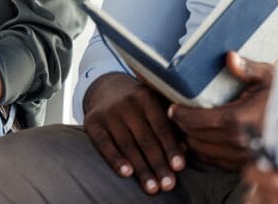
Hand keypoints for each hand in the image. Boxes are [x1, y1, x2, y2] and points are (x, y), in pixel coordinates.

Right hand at [82, 72, 185, 194]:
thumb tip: (186, 148)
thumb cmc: (139, 104)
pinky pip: (104, 145)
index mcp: (146, 96)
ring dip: (141, 169)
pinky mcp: (92, 122)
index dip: (171, 148)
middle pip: (145, 139)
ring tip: (152, 188)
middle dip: (158, 164)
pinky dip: (116, 160)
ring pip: (127, 146)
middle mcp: (127, 103)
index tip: (179, 168)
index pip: (161, 127)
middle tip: (168, 184)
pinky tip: (127, 174)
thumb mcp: (155, 105)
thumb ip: (170, 125)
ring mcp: (108, 113)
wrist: (106, 89)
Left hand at [167, 51, 272, 169]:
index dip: (181, 115)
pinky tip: (203, 139)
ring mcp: (243, 156)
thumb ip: (248, 67)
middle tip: (176, 115)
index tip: (172, 107)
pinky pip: (217, 161)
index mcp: (239, 119)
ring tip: (187, 126)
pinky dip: (206, 151)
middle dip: (182, 127)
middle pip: (196, 137)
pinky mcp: (246, 164)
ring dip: (192, 140)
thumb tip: (229, 56)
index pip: (198, 120)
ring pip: (204, 152)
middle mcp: (239, 142)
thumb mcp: (268, 76)